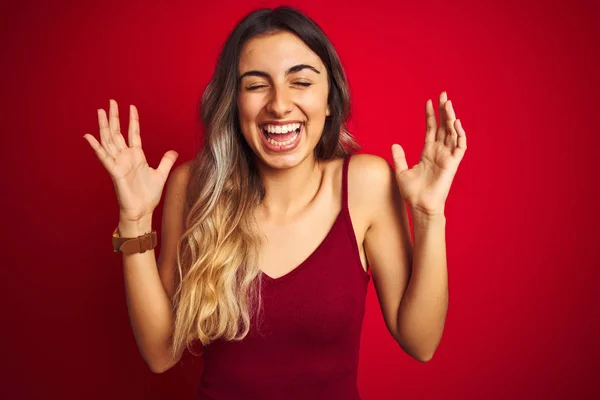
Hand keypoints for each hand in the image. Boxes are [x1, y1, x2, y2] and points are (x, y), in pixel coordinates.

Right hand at [83, 99, 178, 220]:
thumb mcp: (161, 174)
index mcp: (136, 156)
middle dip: (115, 117)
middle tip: (111, 101)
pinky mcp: (114, 172)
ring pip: (109, 140)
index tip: (131, 106)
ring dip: (104, 126)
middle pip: (117, 132)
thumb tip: (173, 151)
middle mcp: (125, 157)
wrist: (142, 211)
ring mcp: (118, 163)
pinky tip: (88, 136)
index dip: (132, 120)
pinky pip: (103, 157)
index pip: (133, 133)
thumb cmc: (148, 196)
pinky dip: (96, 147)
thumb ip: (166, 161)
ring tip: (100, 111)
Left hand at [391, 91, 466, 216]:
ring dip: (451, 118)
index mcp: (428, 152)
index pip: (431, 129)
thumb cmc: (412, 193)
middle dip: (444, 110)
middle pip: (443, 127)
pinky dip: (460, 135)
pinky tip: (455, 123)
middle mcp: (439, 152)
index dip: (430, 115)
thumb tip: (394, 144)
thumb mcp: (401, 172)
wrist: (420, 206)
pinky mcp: (453, 164)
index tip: (428, 101)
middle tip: (443, 95)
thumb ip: (399, 158)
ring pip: (452, 133)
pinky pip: (460, 147)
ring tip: (448, 104)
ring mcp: (447, 157)